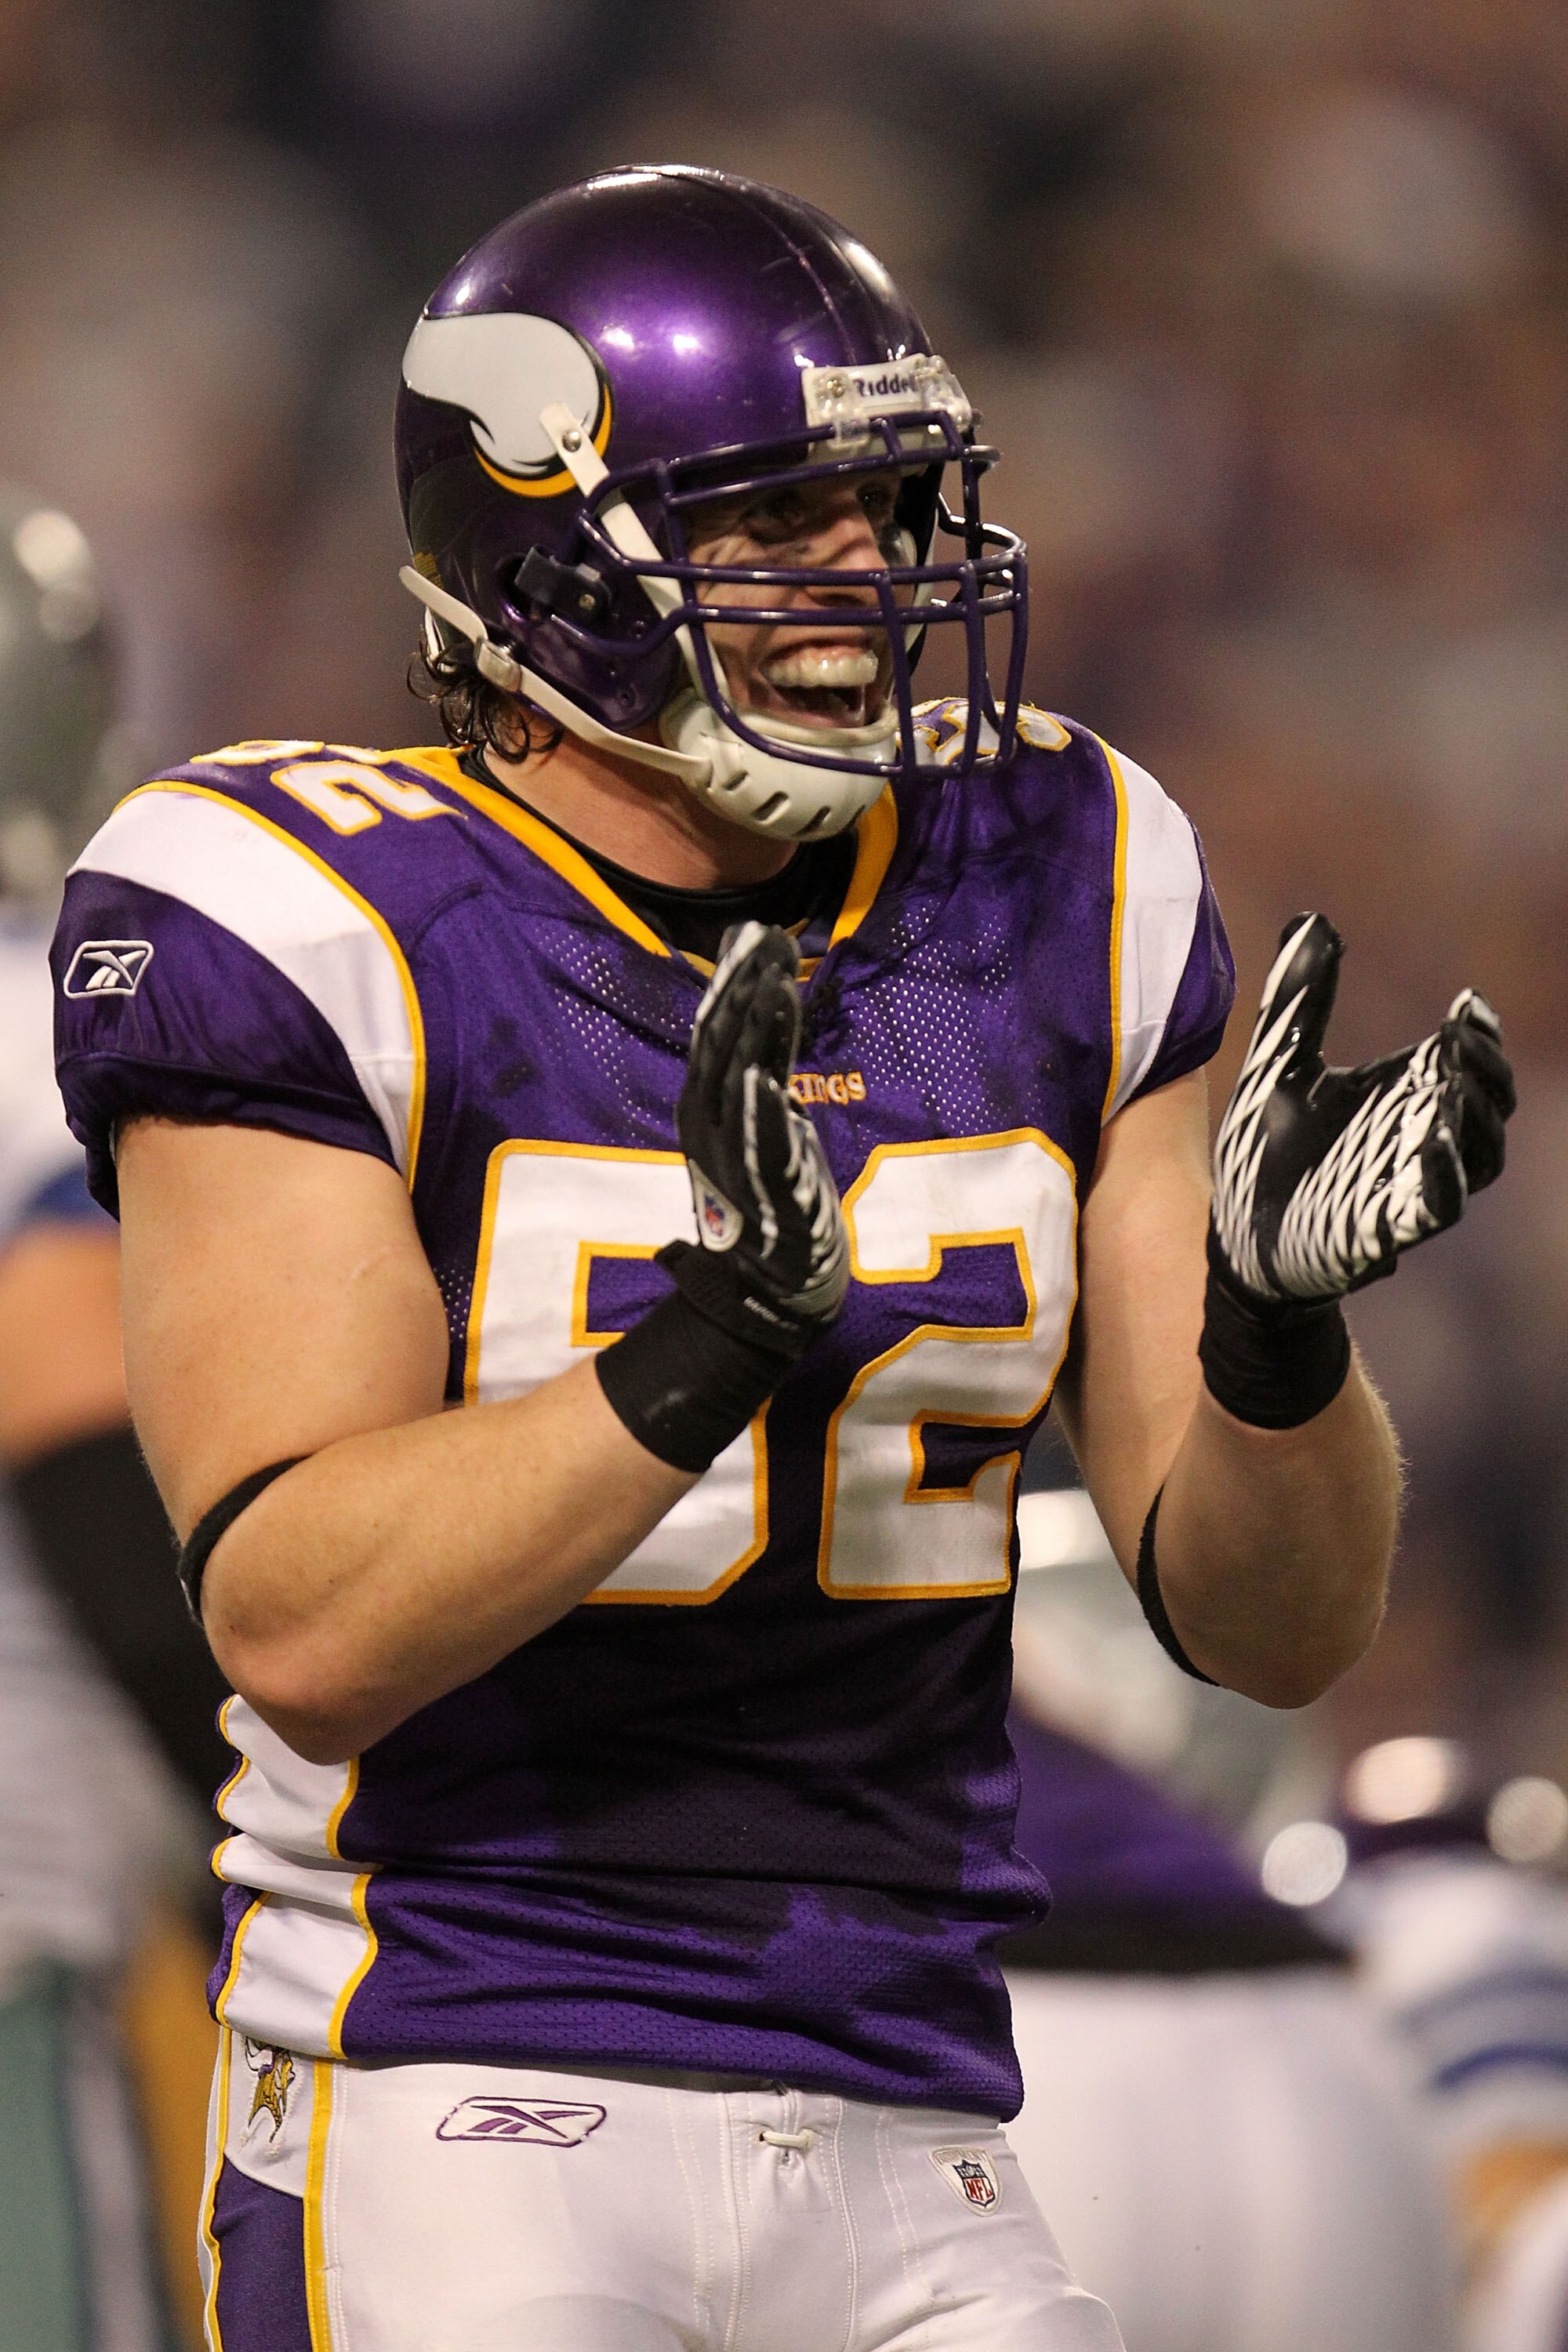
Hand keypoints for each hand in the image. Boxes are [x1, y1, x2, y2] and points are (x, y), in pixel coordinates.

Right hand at [659, 922, 848, 1355]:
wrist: (774, 1285)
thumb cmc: (776, 1199)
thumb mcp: (766, 1123)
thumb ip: (763, 1074)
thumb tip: (768, 1019)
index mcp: (705, 1108)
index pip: (714, 1033)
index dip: (732, 984)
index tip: (755, 937)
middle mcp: (707, 1127)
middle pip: (722, 1047)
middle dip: (744, 992)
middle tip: (768, 944)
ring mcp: (730, 1159)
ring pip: (739, 1084)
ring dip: (757, 1035)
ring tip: (774, 987)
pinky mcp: (761, 1190)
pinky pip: (759, 1143)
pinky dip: (761, 1110)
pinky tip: (768, 1076)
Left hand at [1211, 913, 1514, 1303]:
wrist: (1232, 1230)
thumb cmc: (1265, 1149)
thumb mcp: (1280, 1060)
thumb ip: (1300, 997)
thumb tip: (1312, 921)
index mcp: (1403, 1095)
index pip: (1471, 1061)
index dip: (1481, 1035)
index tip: (1464, 1005)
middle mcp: (1420, 1138)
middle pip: (1491, 1105)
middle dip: (1485, 1071)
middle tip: (1457, 1039)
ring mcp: (1410, 1185)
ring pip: (1480, 1156)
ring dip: (1475, 1119)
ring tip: (1449, 1082)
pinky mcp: (1388, 1228)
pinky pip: (1437, 1206)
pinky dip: (1442, 1178)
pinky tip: (1432, 1146)